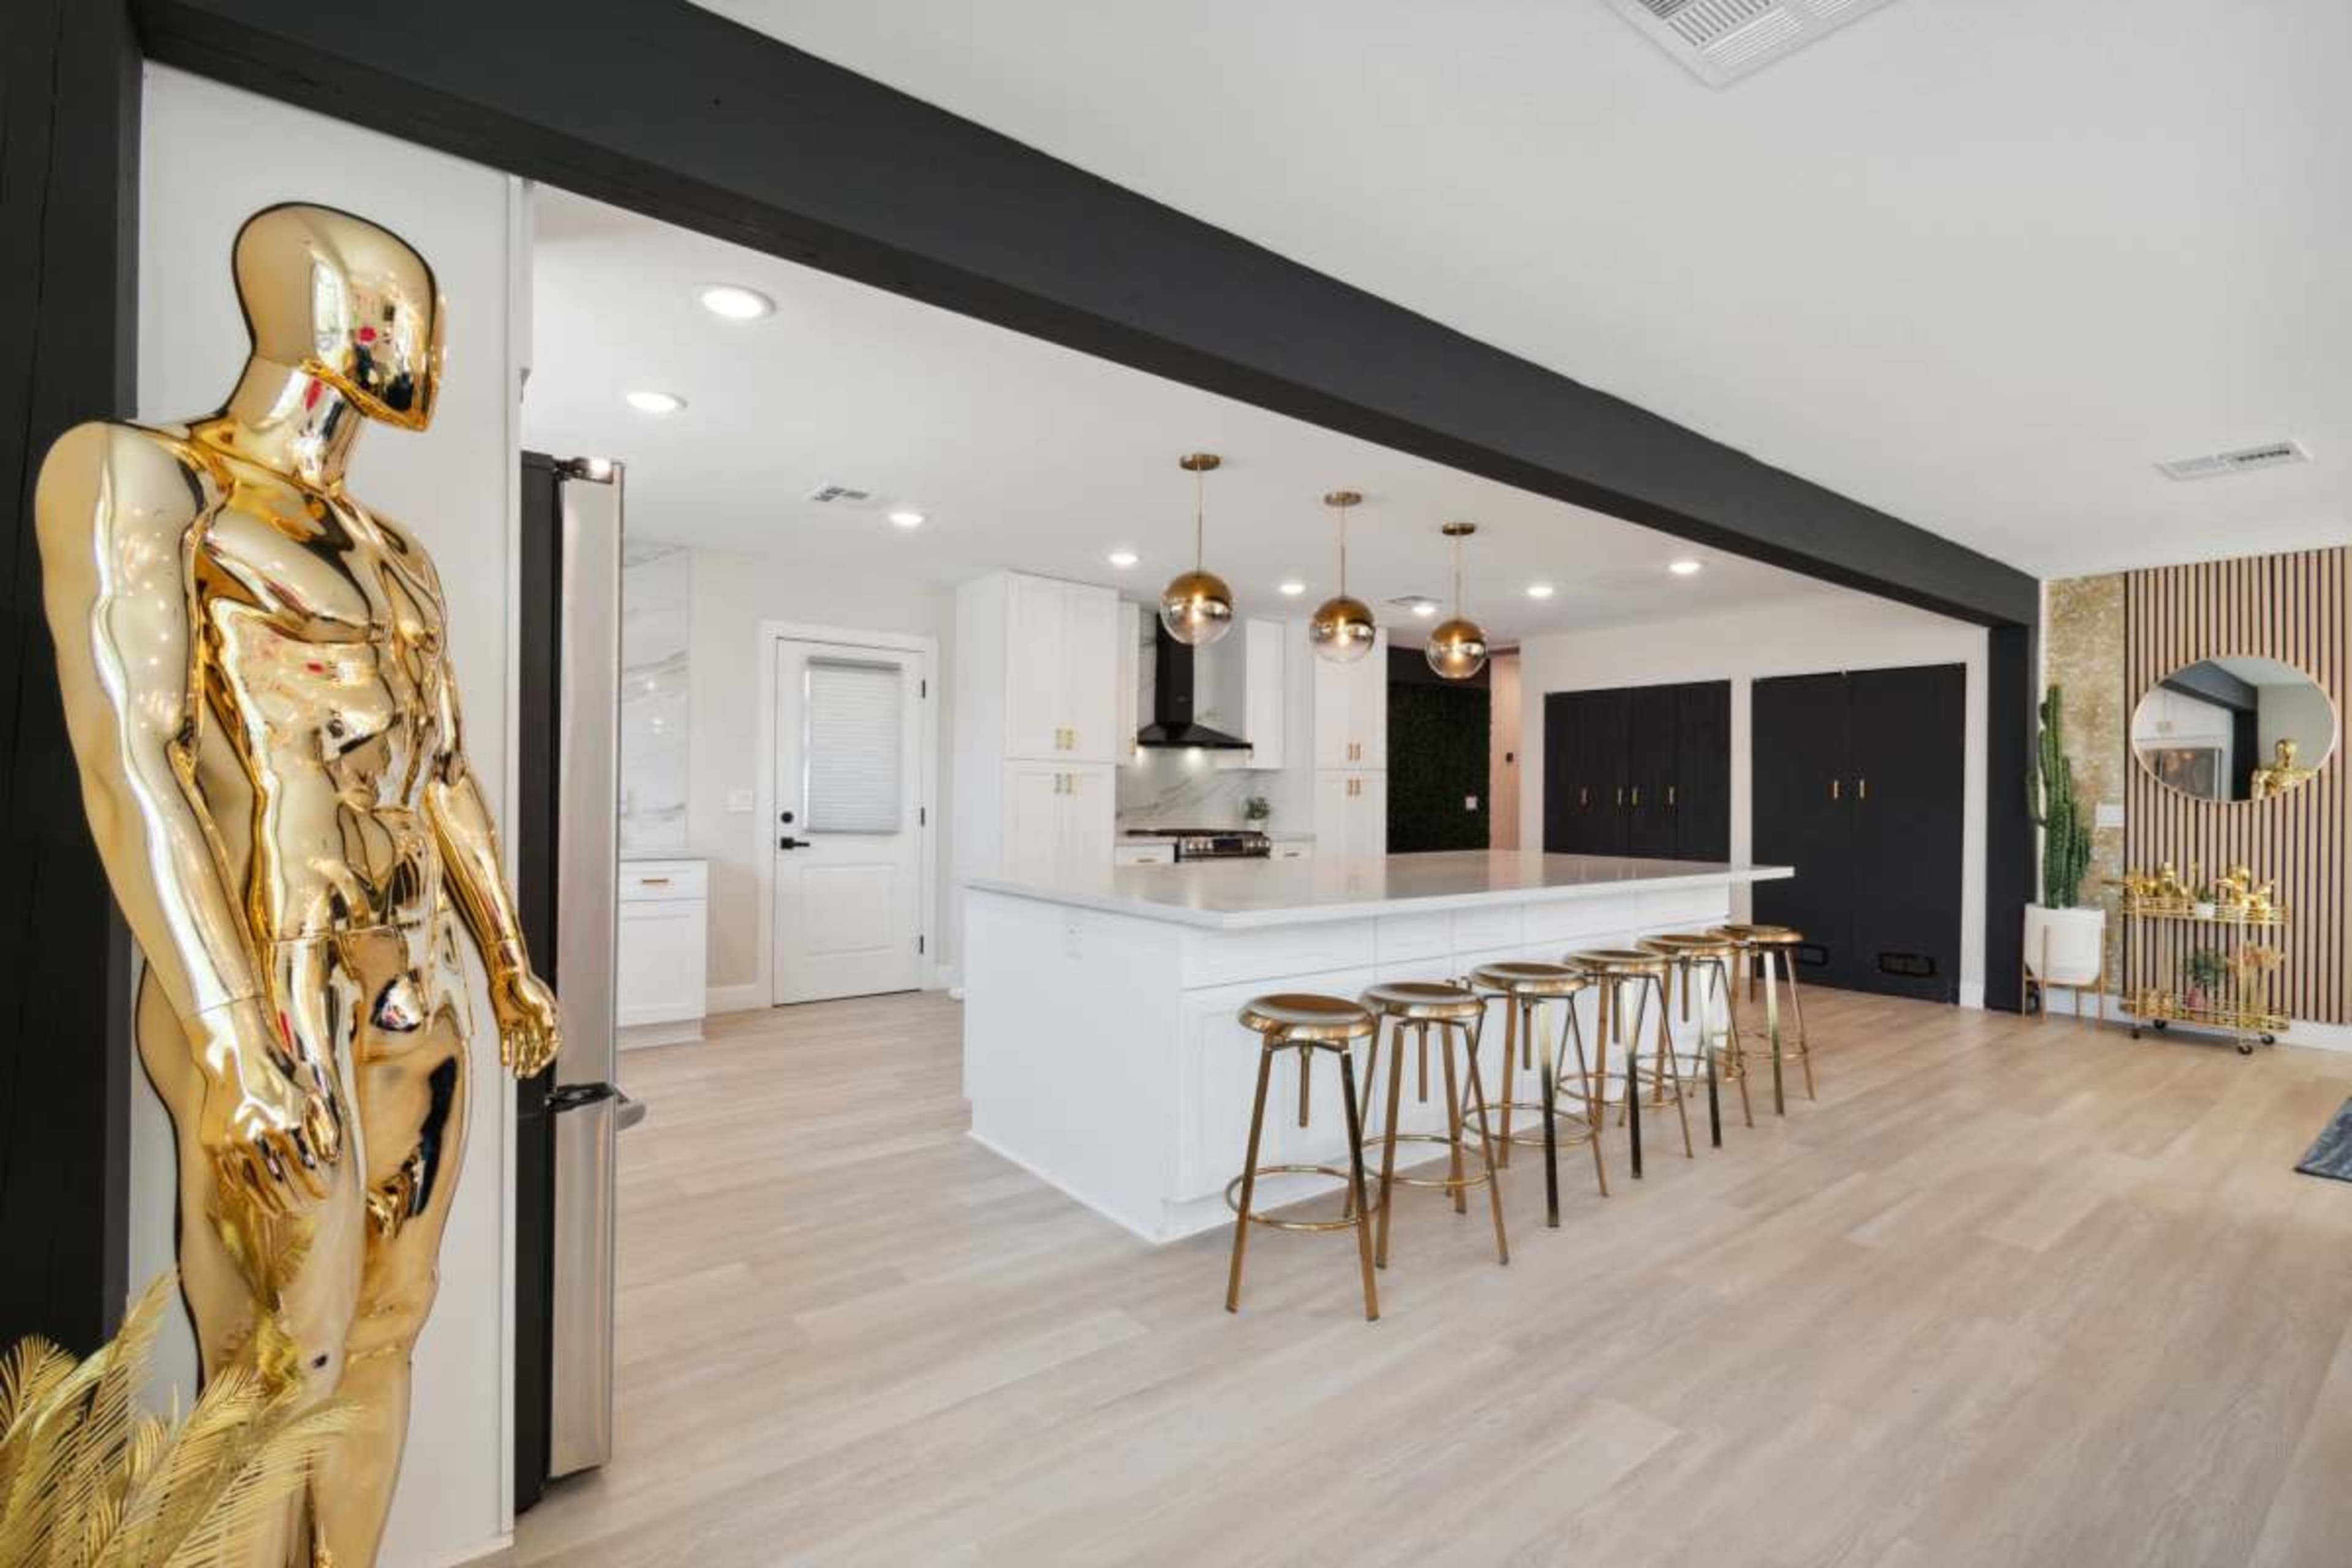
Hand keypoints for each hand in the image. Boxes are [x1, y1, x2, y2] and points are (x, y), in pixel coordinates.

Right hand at [190, 998, 344, 1216]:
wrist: (237, 1054)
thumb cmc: (281, 1071)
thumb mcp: (311, 1092)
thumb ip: (325, 1125)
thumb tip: (333, 1157)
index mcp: (288, 1123)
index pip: (307, 1165)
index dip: (317, 1183)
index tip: (325, 1194)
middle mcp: (261, 1135)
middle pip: (280, 1180)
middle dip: (294, 1198)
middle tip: (304, 1209)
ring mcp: (234, 1139)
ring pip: (253, 1182)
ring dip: (268, 1200)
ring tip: (280, 1211)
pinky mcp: (214, 1140)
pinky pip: (229, 1173)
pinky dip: (242, 1188)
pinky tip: (252, 1196)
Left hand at [491, 966, 562, 1078]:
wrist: (505, 973)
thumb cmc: (524, 984)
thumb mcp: (540, 1004)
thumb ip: (548, 1022)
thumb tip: (555, 1039)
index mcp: (547, 1017)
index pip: (551, 1042)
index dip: (547, 1055)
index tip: (540, 1065)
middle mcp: (535, 1021)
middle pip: (537, 1047)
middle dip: (533, 1062)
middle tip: (528, 1074)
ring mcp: (520, 1021)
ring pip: (523, 1046)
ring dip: (521, 1060)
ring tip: (518, 1074)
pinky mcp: (506, 1019)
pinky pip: (507, 1040)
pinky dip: (507, 1051)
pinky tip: (506, 1062)